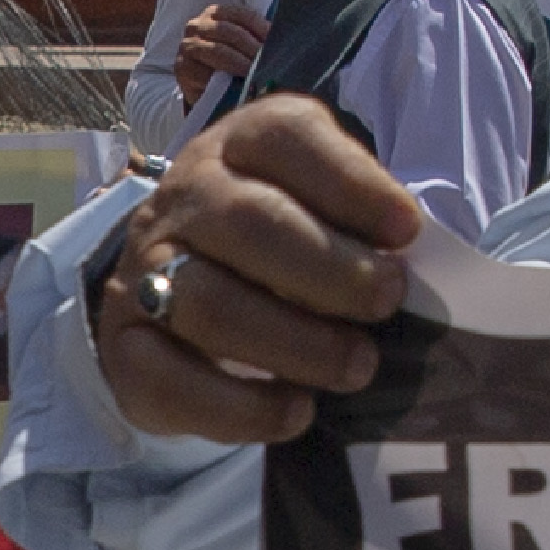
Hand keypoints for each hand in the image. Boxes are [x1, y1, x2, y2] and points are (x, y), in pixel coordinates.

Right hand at [85, 97, 424, 446]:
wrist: (175, 290)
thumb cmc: (282, 245)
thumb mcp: (322, 209)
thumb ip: (366, 229)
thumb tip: (422, 277)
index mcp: (242, 144)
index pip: (287, 138)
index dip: (351, 182)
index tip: (406, 231)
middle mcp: (186, 196)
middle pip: (247, 223)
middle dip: (330, 269)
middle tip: (386, 303)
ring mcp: (146, 271)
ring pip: (207, 301)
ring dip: (293, 342)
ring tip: (356, 367)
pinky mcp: (126, 348)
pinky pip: (170, 381)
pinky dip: (240, 407)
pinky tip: (295, 412)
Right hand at [175, 3, 265, 93]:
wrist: (202, 86)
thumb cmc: (227, 62)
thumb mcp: (240, 45)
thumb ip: (255, 38)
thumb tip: (280, 40)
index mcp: (216, 13)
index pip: (243, 15)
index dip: (260, 27)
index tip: (274, 40)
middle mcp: (198, 25)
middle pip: (230, 32)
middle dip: (251, 47)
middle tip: (266, 61)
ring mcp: (187, 46)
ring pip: (217, 51)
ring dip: (239, 63)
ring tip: (254, 72)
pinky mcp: (182, 68)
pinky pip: (203, 72)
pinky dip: (221, 78)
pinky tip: (234, 84)